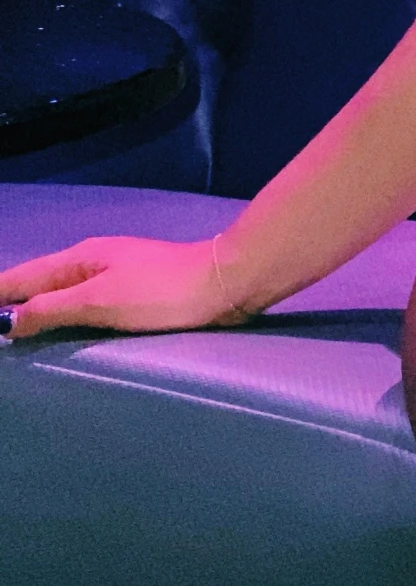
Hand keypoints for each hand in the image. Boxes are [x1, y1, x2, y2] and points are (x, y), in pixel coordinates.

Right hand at [0, 235, 257, 342]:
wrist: (224, 282)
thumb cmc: (162, 291)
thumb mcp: (101, 301)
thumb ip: (52, 309)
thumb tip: (8, 321)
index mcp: (78, 259)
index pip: (20, 278)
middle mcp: (90, 261)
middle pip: (36, 282)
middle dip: (8, 300)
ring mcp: (113, 274)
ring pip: (58, 290)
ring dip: (32, 306)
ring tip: (12, 326)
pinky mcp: (133, 291)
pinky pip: (81, 300)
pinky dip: (60, 311)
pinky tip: (60, 324)